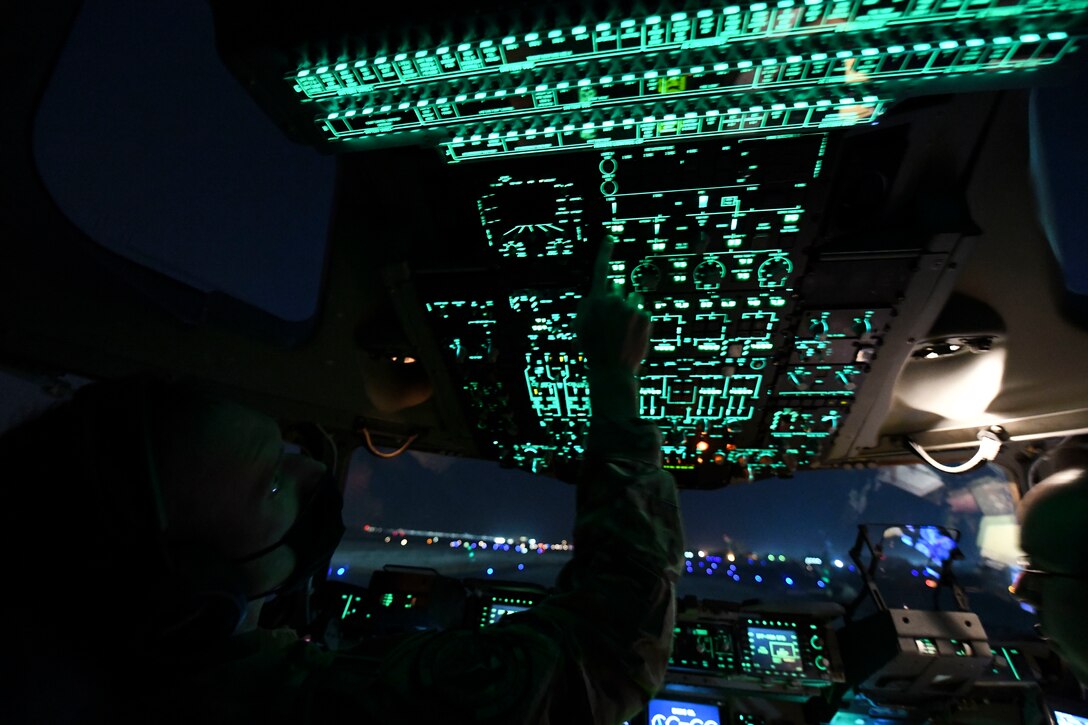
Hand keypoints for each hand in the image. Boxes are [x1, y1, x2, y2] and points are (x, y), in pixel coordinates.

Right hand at [576, 236, 650, 416]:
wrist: (612, 371)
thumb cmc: (593, 350)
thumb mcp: (580, 327)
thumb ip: (585, 307)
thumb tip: (592, 295)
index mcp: (596, 300)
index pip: (601, 269)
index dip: (605, 251)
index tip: (611, 237)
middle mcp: (615, 299)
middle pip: (618, 290)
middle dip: (617, 301)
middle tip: (612, 325)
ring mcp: (631, 307)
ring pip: (633, 300)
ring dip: (629, 311)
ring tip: (624, 333)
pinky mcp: (646, 316)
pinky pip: (642, 312)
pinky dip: (639, 322)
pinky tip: (632, 336)